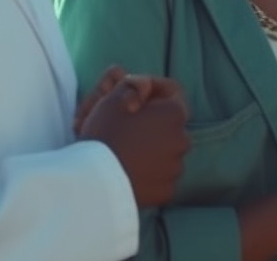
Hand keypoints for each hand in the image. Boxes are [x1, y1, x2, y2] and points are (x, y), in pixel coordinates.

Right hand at [81, 79, 191, 206]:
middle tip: (125, 126)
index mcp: (175, 114)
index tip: (133, 96)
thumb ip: (133, 85)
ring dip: (150, 148)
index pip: (172, 91)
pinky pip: (160, 177)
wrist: (94, 181)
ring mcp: (175, 169)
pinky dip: (148, 173)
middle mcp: (183, 140)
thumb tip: (143, 88)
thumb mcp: (114, 98)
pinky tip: (128, 171)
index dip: (151, 89)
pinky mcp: (166, 191)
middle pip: (169, 123)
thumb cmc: (104, 134)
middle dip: (151, 120)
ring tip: (124, 150)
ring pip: (165, 151)